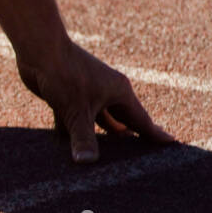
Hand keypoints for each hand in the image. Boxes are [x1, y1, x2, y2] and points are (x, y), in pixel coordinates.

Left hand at [16, 38, 173, 162]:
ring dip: (98, 137)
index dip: (155, 134)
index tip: (172, 143)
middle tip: (140, 158)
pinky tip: (69, 146)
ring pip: (96, 121)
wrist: (39, 49)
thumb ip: (84, 138)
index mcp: (119, 92)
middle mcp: (106, 93)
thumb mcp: (77, 110)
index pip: (141, 120)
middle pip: (121, 121)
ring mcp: (86, 94)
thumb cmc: (65, 74)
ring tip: (108, 158)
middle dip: (128, 138)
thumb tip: (87, 162)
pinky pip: (74, 119)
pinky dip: (72, 132)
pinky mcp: (67, 96)